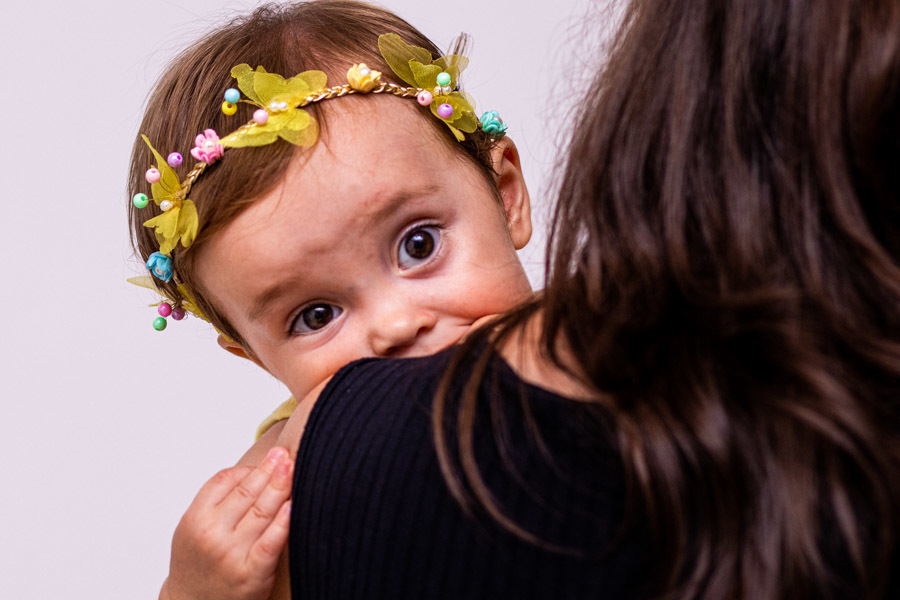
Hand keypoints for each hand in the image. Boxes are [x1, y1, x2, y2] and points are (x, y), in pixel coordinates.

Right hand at [163, 447, 292, 599]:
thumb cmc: (198, 563)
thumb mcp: (193, 528)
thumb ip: (216, 500)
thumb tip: (252, 469)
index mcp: (195, 519)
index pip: (225, 480)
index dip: (249, 468)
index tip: (267, 460)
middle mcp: (212, 534)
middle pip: (246, 492)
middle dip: (269, 470)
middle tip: (286, 455)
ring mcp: (231, 554)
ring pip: (261, 511)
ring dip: (280, 487)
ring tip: (293, 468)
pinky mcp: (251, 573)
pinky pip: (271, 541)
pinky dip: (284, 522)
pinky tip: (294, 505)